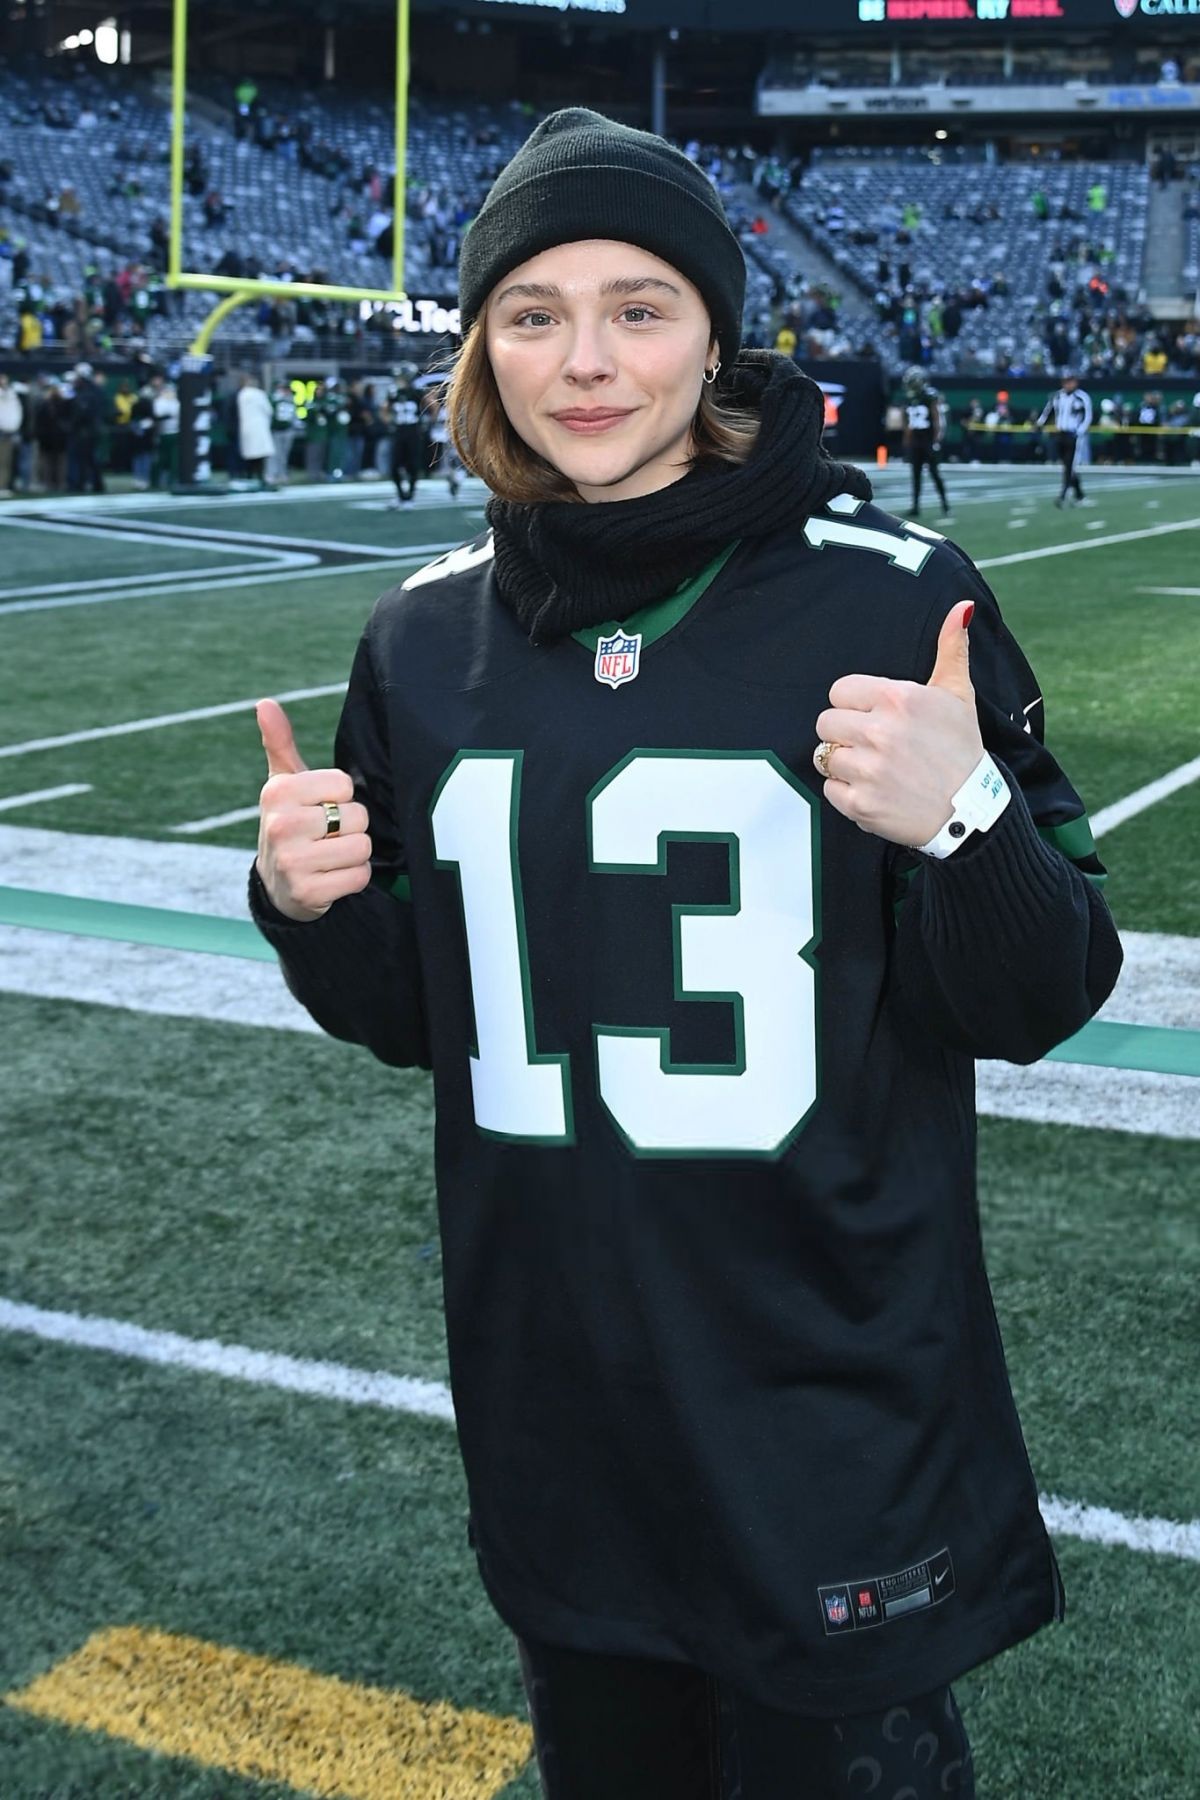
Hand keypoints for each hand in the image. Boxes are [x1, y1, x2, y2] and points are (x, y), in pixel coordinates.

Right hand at [255, 698, 372, 921]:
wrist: (278, 885)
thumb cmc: (290, 823)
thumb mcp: (284, 783)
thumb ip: (280, 742)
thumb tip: (265, 703)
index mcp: (278, 791)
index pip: (344, 784)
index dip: (341, 797)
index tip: (320, 808)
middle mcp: (281, 825)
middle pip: (357, 816)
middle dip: (350, 827)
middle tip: (326, 836)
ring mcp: (292, 862)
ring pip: (362, 847)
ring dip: (354, 854)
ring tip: (329, 856)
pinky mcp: (309, 893)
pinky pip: (359, 876)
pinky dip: (353, 878)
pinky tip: (332, 877)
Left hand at [813, 600, 982, 848]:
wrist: (971, 812)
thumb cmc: (962, 750)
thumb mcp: (958, 696)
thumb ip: (951, 649)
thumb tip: (961, 608)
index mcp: (897, 699)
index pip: (839, 691)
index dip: (853, 704)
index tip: (873, 716)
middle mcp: (879, 732)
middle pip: (825, 723)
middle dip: (844, 732)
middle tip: (872, 744)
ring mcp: (868, 770)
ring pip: (825, 756)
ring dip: (845, 763)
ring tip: (876, 768)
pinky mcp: (861, 804)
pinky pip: (830, 789)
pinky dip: (846, 793)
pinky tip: (874, 790)